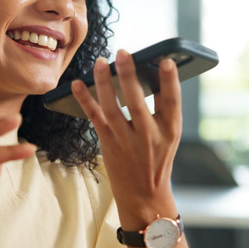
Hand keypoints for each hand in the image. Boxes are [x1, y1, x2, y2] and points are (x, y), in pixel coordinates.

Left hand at [71, 49, 181, 226]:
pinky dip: (84, 100)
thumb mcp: (169, 134)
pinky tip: (77, 84)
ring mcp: (126, 142)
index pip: (172, 102)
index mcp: (170, 130)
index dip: (169, 81)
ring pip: (112, 109)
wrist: (144, 194)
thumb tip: (151, 71)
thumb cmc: (157, 156)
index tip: (166, 60)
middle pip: (137, 103)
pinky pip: (94, 119)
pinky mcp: (108, 145)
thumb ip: (163, 107)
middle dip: (129, 76)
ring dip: (104, 84)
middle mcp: (148, 137)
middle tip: (122, 53)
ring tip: (100, 62)